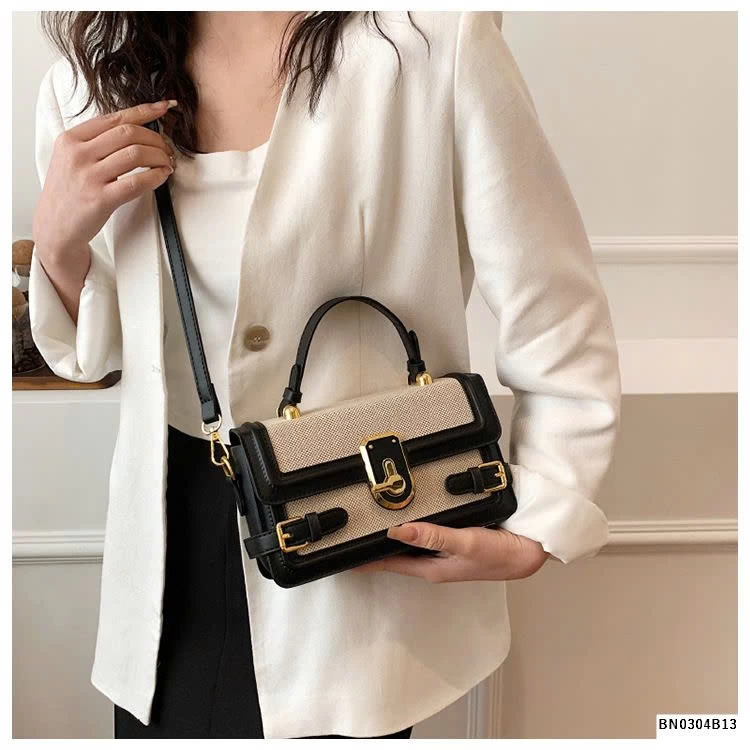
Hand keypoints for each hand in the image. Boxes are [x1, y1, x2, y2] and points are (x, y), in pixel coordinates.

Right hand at [32, 100, 176, 261]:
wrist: (55, 227)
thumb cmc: (69, 193)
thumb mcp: (71, 159)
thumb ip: (96, 142)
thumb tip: (134, 128)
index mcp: (71, 139)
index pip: (114, 118)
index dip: (144, 112)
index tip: (163, 108)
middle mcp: (78, 154)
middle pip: (128, 133)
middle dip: (156, 139)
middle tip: (167, 148)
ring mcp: (89, 176)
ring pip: (136, 154)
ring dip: (159, 157)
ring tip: (167, 163)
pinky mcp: (101, 199)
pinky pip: (136, 182)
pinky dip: (155, 176)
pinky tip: (162, 175)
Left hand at [355, 523, 550, 582]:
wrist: (528, 552)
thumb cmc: (500, 554)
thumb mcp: (464, 542)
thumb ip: (432, 536)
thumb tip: (397, 532)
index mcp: (431, 568)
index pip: (389, 564)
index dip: (365, 561)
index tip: (342, 557)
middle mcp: (434, 563)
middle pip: (395, 556)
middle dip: (373, 549)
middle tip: (350, 536)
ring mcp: (443, 554)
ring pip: (409, 546)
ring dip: (391, 538)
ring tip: (369, 526)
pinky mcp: (453, 543)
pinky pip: (425, 536)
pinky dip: (412, 529)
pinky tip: (407, 518)